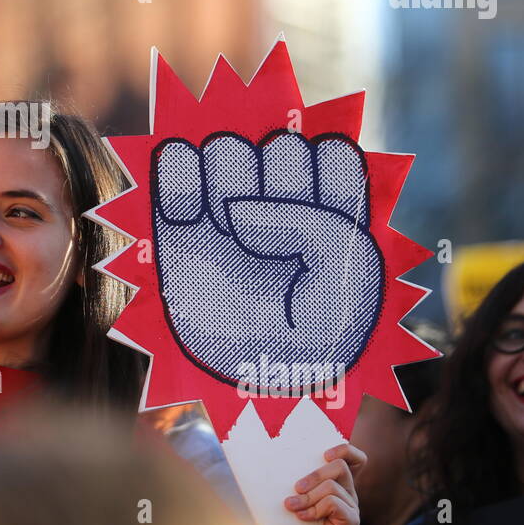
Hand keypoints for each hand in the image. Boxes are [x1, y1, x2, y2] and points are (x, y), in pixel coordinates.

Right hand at [151, 132, 382, 387]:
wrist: (260, 380)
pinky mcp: (181, 220)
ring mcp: (227, 204)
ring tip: (228, 231)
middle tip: (271, 237)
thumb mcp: (348, 283)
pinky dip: (179, 180)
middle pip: (279, 144)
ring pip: (226, 145)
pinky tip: (189, 220)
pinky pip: (175, 162)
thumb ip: (317, 228)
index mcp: (330, 206)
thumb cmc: (314, 332)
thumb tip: (236, 213)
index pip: (332, 152)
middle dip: (278, 185)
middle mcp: (280, 197)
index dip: (325, 185)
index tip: (321, 227)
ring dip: (228, 182)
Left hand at [285, 442, 364, 524]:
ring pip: (331, 486)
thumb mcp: (299, 495)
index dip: (345, 450)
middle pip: (339, 467)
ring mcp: (353, 506)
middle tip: (296, 489)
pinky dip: (314, 509)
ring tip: (292, 507)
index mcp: (340, 483)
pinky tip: (303, 517)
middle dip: (314, 475)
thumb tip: (278, 459)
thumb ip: (301, 480)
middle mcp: (350, 492)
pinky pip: (332, 503)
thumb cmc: (299, 521)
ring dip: (307, 497)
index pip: (356, 459)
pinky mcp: (352, 520)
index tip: (325, 455)